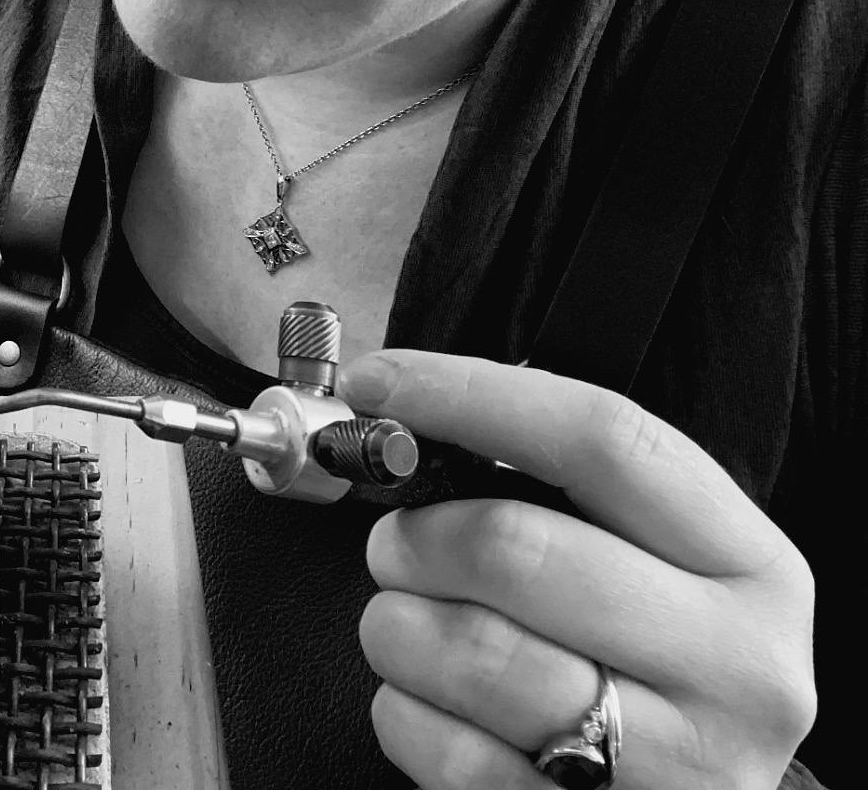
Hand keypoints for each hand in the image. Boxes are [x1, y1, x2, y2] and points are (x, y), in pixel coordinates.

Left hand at [338, 350, 815, 789]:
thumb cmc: (646, 662)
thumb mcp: (653, 564)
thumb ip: (562, 491)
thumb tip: (409, 409)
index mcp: (750, 565)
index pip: (603, 438)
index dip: (471, 394)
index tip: (383, 382)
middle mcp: (737, 665)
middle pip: (512, 546)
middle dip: (414, 536)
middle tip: (397, 545)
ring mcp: (677, 763)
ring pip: (467, 650)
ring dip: (397, 626)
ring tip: (411, 625)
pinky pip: (446, 750)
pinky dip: (405, 712)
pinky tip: (434, 703)